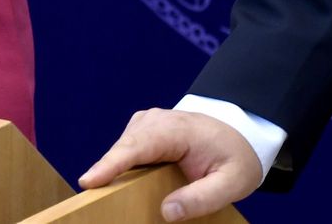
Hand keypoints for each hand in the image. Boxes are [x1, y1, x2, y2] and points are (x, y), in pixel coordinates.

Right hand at [79, 109, 259, 220]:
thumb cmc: (237, 156)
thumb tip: (166, 211)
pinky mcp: (145, 130)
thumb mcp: (232, 183)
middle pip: (124, 148)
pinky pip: (125, 150)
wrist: (242, 132)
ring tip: (108, 196)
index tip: (89, 181)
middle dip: (106, 172)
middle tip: (93, 201)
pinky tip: (121, 184)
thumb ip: (201, 198)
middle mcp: (158, 120)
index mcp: (179, 130)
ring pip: (121, 149)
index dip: (112, 164)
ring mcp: (149, 122)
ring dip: (113, 170)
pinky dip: (120, 166)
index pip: (139, 145)